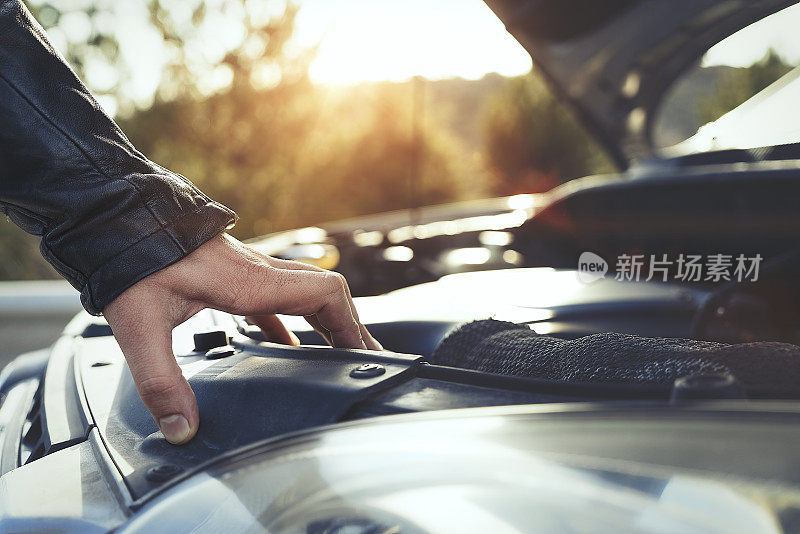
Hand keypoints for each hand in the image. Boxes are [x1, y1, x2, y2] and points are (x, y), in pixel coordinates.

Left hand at [103, 233, 380, 443]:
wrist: (113, 217)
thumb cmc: (128, 260)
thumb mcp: (139, 325)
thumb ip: (161, 380)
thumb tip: (182, 428)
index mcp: (250, 283)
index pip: (326, 295)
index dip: (352, 325)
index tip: (366, 355)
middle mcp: (258, 273)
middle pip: (326, 293)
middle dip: (350, 326)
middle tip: (364, 359)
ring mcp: (247, 270)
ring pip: (305, 292)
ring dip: (325, 320)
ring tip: (336, 352)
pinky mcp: (230, 274)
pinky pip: (276, 297)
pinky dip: (291, 321)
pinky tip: (284, 343)